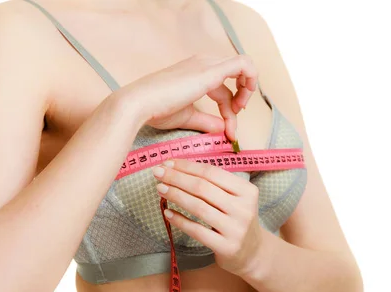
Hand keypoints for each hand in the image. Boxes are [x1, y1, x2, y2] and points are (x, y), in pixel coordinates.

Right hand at [113, 54, 257, 141]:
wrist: (139, 104)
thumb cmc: (156, 109)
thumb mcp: (187, 116)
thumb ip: (206, 121)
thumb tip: (222, 128)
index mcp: (196, 71)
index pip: (223, 88)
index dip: (230, 111)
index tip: (228, 131)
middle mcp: (203, 62)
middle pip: (234, 76)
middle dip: (241, 98)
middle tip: (234, 119)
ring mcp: (207, 63)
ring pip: (243, 68)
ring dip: (247, 91)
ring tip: (237, 112)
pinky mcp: (211, 70)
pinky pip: (244, 64)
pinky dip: (251, 80)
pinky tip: (243, 102)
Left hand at [151, 158, 262, 274]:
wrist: (253, 252)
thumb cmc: (236, 219)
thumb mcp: (235, 199)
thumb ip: (215, 184)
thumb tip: (178, 168)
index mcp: (247, 191)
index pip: (212, 173)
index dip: (187, 166)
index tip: (168, 162)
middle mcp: (244, 208)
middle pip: (203, 187)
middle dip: (177, 178)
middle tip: (158, 173)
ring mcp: (236, 229)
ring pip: (199, 207)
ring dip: (175, 195)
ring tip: (160, 189)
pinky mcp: (226, 247)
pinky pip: (197, 231)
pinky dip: (180, 220)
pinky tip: (167, 213)